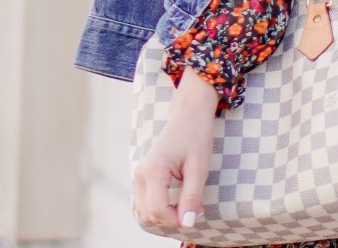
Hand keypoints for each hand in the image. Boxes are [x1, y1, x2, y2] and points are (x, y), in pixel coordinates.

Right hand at [133, 67, 218, 230]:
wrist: (188, 113)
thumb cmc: (195, 135)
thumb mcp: (199, 167)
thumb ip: (191, 196)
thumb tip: (187, 224)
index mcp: (153, 170)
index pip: (158, 211)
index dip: (178, 219)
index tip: (197, 213)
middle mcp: (140, 174)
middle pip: (150, 214)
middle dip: (172, 217)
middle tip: (196, 207)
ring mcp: (139, 175)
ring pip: (145, 211)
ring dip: (165, 215)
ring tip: (187, 204)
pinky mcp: (143, 176)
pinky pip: (146, 202)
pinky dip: (160, 208)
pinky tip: (177, 201)